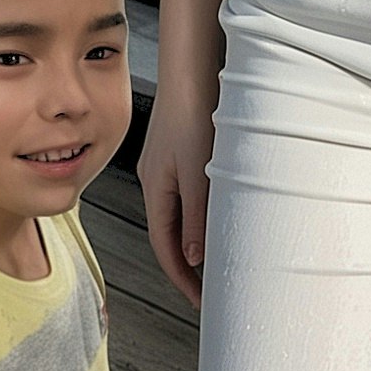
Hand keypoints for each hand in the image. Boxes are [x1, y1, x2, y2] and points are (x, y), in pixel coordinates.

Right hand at [136, 84, 216, 311]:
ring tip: (215, 260)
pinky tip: (214, 216)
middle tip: (209, 290)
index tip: (200, 301)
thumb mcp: (199, 172)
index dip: (182, 277)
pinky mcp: (175, 152)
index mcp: (155, 189)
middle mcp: (154, 181)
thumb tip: (195, 257)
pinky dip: (195, 214)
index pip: (165, 247)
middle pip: (168, 234)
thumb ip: (197, 215)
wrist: (190, 69)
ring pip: (176, 214)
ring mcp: (163, 166)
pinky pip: (182, 194)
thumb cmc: (195, 115)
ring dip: (193, 239)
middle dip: (186, 265)